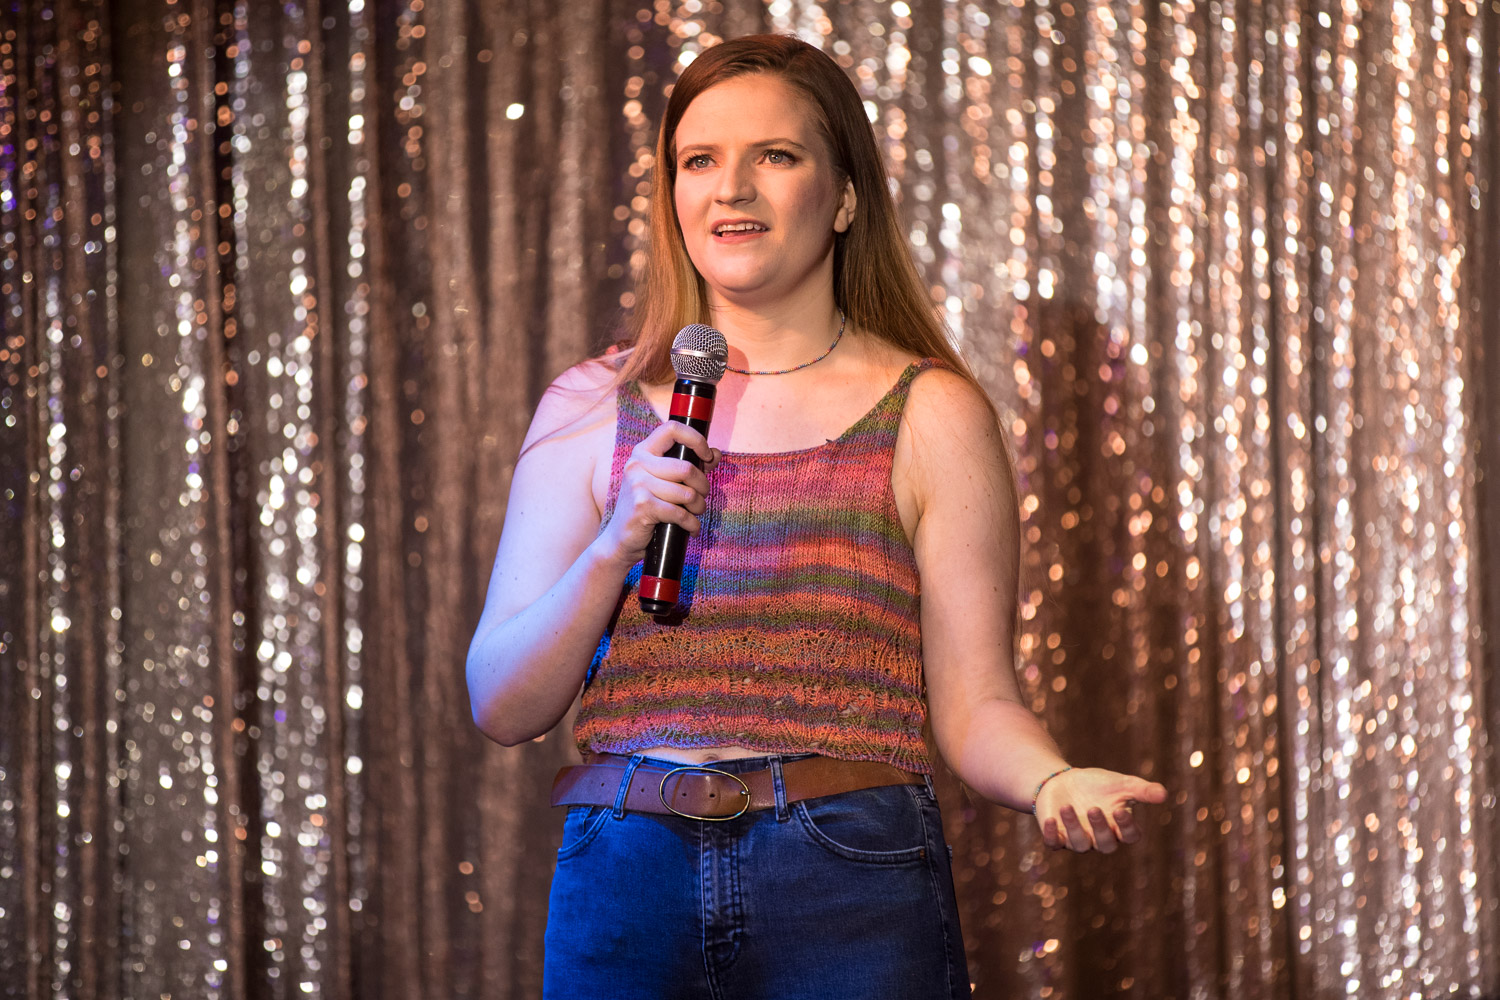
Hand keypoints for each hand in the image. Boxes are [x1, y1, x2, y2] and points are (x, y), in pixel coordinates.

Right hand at [595, 420, 719, 568]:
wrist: (620, 539)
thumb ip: (690, 465)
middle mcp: (637, 464)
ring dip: (699, 507)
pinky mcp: (642, 505)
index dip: (696, 439)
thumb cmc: (647, 508)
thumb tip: (715, 453)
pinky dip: (691, 524)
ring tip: (695, 514)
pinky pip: (680, 513)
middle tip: (702, 497)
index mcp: (643, 452)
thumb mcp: (666, 483)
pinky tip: (691, 529)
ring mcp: (637, 484)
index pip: (672, 429)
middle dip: (703, 487)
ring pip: (687, 493)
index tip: (707, 456)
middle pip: (687, 468)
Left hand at [1035, 767, 1166, 853]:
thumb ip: (1142, 790)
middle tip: (1093, 808)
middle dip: (1100, 828)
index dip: (1127, 827)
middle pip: (1105, 844)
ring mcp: (1077, 839)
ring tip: (1067, 806)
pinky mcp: (1056, 837)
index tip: (1121, 810)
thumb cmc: (1096, 785)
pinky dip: (1052, 835)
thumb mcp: (1121, 784)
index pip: (1129, 836)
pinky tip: (1051, 820)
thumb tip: (1164, 794)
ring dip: (1073, 827)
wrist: (1063, 781)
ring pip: (1080, 844)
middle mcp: (1099, 838)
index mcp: (1118, 828)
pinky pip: (1054, 843)